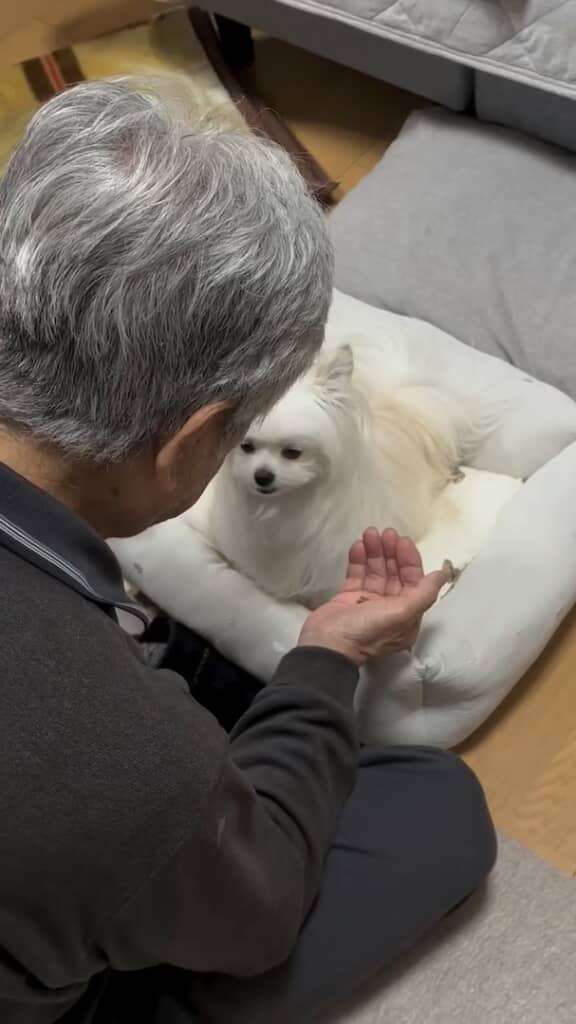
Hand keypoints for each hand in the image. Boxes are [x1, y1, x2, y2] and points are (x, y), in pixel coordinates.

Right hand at [299, 528, 448, 665]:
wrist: (327, 644)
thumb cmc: (367, 630)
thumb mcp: (401, 614)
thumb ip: (424, 593)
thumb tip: (443, 574)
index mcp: (406, 616)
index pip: (414, 582)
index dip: (410, 561)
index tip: (402, 541)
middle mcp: (390, 609)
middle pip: (395, 574)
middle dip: (392, 553)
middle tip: (386, 533)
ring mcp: (367, 602)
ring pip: (376, 572)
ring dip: (374, 552)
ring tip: (369, 533)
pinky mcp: (348, 597)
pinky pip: (357, 575)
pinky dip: (358, 560)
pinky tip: (358, 546)